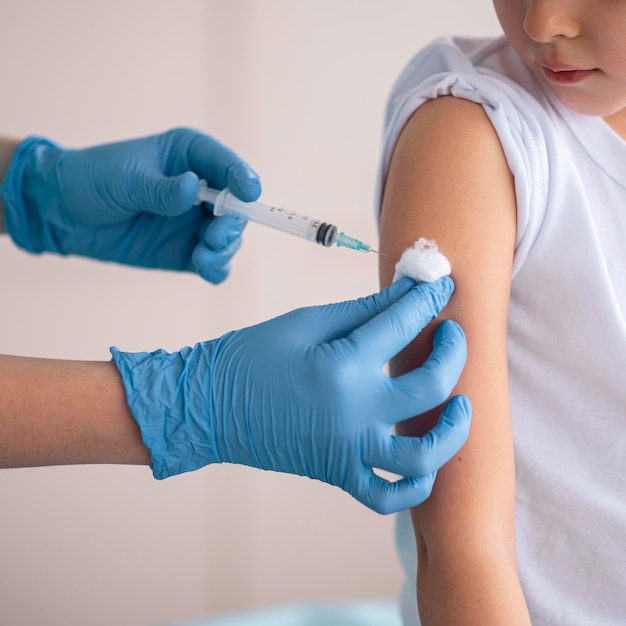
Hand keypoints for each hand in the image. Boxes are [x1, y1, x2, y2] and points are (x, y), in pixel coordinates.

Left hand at [1, 129, 260, 282]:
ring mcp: (195, 222)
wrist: (64, 215)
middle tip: (214, 237)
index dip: (242, 178)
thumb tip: (194, 189)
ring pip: (229, 238)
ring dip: (224, 249)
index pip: (226, 164)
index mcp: (189, 156)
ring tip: (202, 258)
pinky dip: (216, 268)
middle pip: (236, 207)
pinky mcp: (187, 251)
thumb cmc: (93, 179)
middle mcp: (201, 189)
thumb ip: (161, 189)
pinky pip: (214, 263)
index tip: (248, 193)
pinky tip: (205, 269)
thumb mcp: (125, 179)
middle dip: (232, 224)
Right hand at [112, 277, 470, 512]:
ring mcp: (347, 450)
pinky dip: (415, 486)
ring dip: (452, 429)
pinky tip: (426, 461)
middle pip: (430, 385)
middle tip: (453, 332)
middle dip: (454, 351)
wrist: (208, 405)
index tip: (441, 284)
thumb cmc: (252, 356)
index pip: (403, 324)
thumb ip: (363, 311)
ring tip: (460, 403)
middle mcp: (352, 412)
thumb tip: (406, 294)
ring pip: (423, 455)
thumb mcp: (306, 322)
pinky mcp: (338, 473)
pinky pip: (387, 496)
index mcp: (340, 365)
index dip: (428, 298)